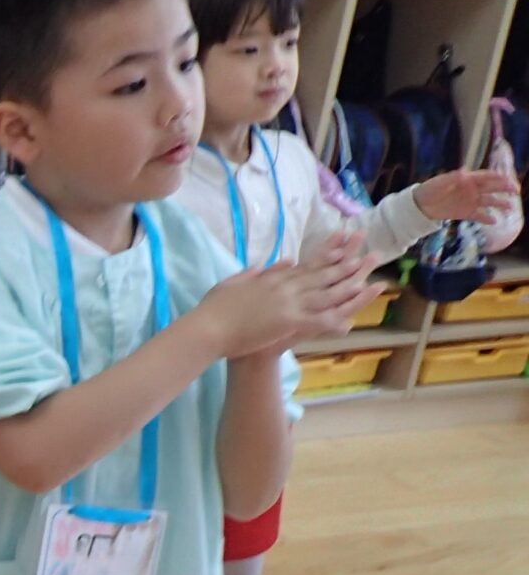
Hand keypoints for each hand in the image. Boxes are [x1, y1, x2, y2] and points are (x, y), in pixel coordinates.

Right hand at [196, 231, 379, 360]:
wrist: (207, 329)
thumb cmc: (213, 310)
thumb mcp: (231, 284)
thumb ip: (253, 274)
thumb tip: (272, 263)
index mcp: (270, 278)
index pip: (304, 264)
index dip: (326, 255)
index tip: (343, 245)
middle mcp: (283, 286)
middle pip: (320, 273)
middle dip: (345, 264)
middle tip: (367, 254)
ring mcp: (287, 303)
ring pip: (324, 294)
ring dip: (347, 287)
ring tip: (368, 281)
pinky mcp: (287, 321)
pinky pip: (316, 321)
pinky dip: (334, 321)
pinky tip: (349, 322)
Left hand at [414, 166, 520, 225]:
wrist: (420, 205)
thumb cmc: (430, 189)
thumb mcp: (439, 183)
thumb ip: (452, 178)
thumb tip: (464, 171)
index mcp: (468, 179)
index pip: (486, 176)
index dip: (497, 176)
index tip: (507, 177)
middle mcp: (472, 190)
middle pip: (492, 188)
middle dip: (505, 188)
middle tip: (516, 190)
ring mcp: (470, 202)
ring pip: (489, 202)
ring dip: (500, 204)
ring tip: (510, 208)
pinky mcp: (466, 213)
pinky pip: (479, 215)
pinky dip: (486, 218)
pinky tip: (494, 221)